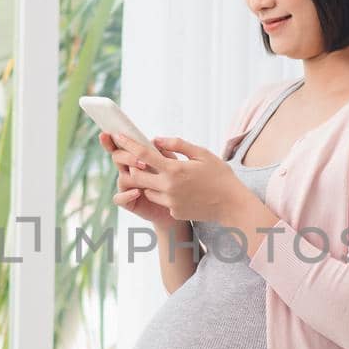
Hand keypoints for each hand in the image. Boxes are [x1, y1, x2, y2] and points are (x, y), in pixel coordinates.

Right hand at [100, 131, 177, 227]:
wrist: (177, 204)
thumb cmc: (174, 182)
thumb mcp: (172, 164)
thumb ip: (163, 152)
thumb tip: (154, 141)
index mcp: (135, 159)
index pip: (121, 147)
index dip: (110, 141)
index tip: (106, 133)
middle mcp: (128, 171)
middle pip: (118, 158)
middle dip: (127, 156)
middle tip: (142, 160)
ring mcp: (126, 187)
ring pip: (122, 177)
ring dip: (132, 175)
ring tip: (144, 171)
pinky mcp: (128, 202)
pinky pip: (119, 198)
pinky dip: (127, 195)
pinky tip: (137, 192)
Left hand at [110, 132, 250, 223]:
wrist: (232, 204)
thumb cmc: (220, 176)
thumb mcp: (202, 154)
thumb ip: (178, 145)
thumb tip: (156, 140)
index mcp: (174, 170)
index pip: (143, 155)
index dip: (127, 144)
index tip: (117, 136)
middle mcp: (168, 187)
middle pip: (136, 175)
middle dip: (132, 167)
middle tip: (136, 159)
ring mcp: (170, 202)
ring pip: (147, 189)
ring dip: (149, 181)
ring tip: (165, 174)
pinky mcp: (174, 212)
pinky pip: (161, 200)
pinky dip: (164, 193)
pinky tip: (182, 190)